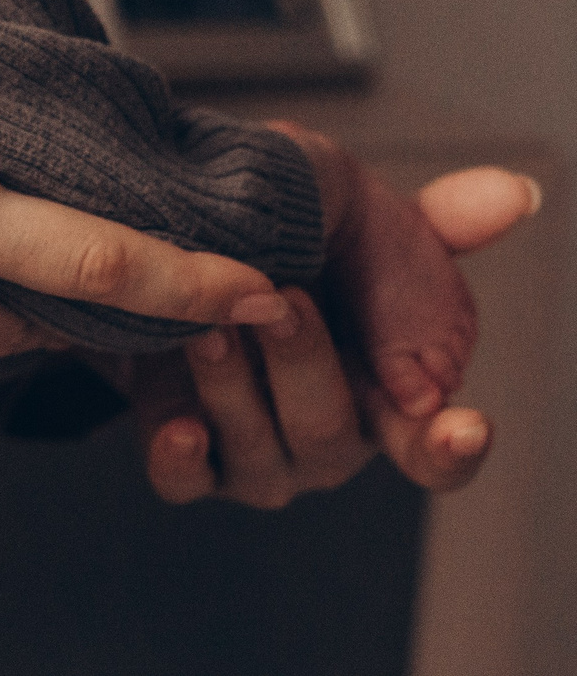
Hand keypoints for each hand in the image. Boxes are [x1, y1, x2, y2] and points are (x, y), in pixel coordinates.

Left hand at [135, 166, 536, 506]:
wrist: (162, 240)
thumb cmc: (277, 236)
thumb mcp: (350, 206)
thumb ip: (431, 220)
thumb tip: (514, 194)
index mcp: (385, 395)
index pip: (434, 446)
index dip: (452, 443)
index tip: (465, 425)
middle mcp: (326, 434)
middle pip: (332, 430)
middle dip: (307, 364)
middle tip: (283, 301)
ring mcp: (256, 454)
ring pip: (258, 450)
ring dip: (235, 387)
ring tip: (211, 328)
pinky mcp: (184, 459)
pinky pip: (183, 481)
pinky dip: (181, 458)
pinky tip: (180, 426)